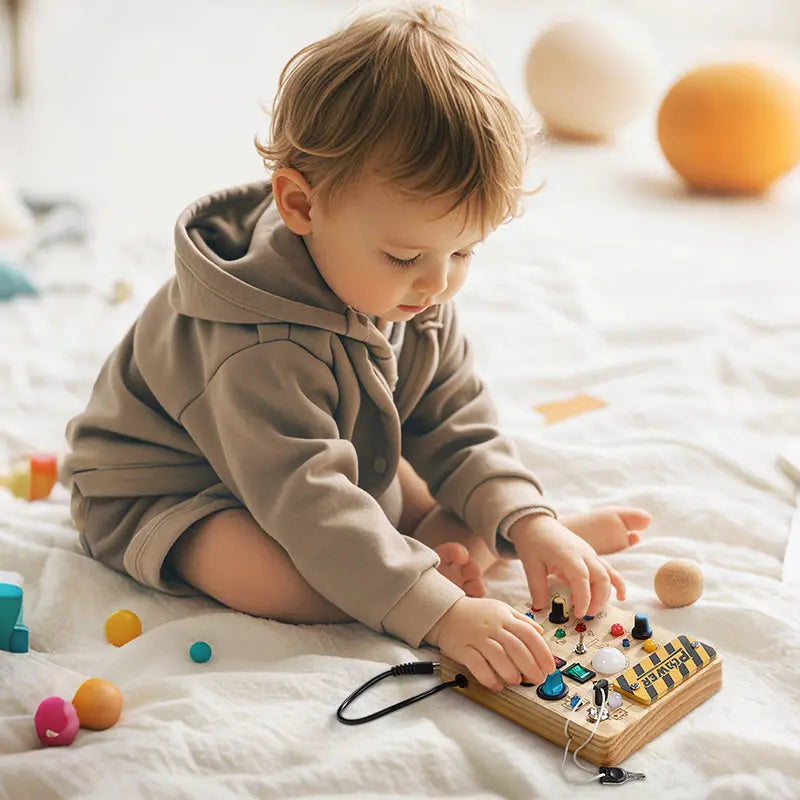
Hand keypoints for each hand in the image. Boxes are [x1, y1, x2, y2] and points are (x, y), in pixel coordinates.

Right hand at [425, 596, 556, 691]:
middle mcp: (492, 627)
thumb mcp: (501, 609)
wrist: (445, 612)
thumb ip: (521, 620)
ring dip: (511, 672)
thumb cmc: (476, 614)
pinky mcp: (463, 649)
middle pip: (516, 648)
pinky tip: (497, 685)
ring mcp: (477, 638)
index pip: (529, 634)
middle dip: (531, 667)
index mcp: (504, 617)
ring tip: (516, 681)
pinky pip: (477, 665)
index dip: (542, 653)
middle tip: (537, 679)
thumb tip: (540, 632)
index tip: (550, 667)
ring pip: (498, 656)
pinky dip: (489, 678)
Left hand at [509, 514, 625, 617]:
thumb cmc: (532, 540)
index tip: (579, 613)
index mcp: (568, 554)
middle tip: (586, 615)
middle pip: (601, 578)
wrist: (536, 522)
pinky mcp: (591, 554)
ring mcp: (589, 552)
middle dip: (598, 600)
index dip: (583, 598)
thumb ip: (537, 587)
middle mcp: (583, 553)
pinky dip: (616, 583)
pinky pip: (608, 569)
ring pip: (607, 575)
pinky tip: (621, 596)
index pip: (582, 578)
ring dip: (605, 594)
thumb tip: (540, 607)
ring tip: (592, 610)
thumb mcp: (530, 565)